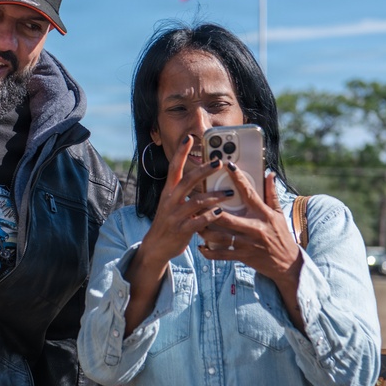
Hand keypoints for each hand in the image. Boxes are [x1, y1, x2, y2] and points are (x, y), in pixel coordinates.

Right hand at [123, 135, 226, 333]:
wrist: (156, 247)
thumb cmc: (169, 222)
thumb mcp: (172, 204)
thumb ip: (185, 192)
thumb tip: (201, 178)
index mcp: (168, 191)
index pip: (174, 168)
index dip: (181, 152)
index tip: (189, 138)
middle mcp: (170, 200)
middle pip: (187, 180)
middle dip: (204, 170)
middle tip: (219, 162)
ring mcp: (175, 215)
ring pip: (196, 201)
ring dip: (214, 196)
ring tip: (229, 192)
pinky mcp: (181, 230)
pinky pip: (197, 222)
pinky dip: (209, 216)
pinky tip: (220, 212)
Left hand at [198, 169, 304, 326]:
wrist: (287, 264)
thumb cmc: (281, 235)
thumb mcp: (279, 213)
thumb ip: (272, 193)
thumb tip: (269, 174)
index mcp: (264, 214)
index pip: (250, 193)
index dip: (238, 179)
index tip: (228, 166)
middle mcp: (255, 228)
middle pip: (227, 218)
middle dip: (210, 210)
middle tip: (197, 201)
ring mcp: (247, 244)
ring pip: (220, 236)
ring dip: (205, 229)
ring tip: (194, 221)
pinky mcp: (242, 257)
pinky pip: (221, 255)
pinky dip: (209, 251)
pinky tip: (200, 245)